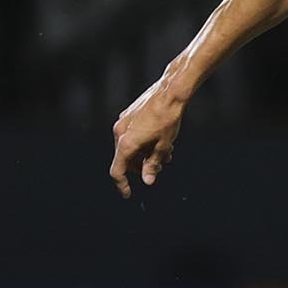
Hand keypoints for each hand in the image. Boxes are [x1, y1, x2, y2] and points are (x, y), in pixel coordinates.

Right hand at [109, 78, 187, 198]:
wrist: (170, 93)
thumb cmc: (168, 120)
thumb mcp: (163, 146)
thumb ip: (153, 165)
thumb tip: (148, 181)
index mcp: (126, 143)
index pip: (117, 171)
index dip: (122, 184)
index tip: (128, 194)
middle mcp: (119, 133)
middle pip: (125, 159)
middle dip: (141, 167)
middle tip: (161, 166)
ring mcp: (122, 123)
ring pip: (129, 147)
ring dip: (145, 154)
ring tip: (166, 153)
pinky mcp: (128, 116)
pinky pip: (131, 136)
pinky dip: (142, 143)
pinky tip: (161, 140)